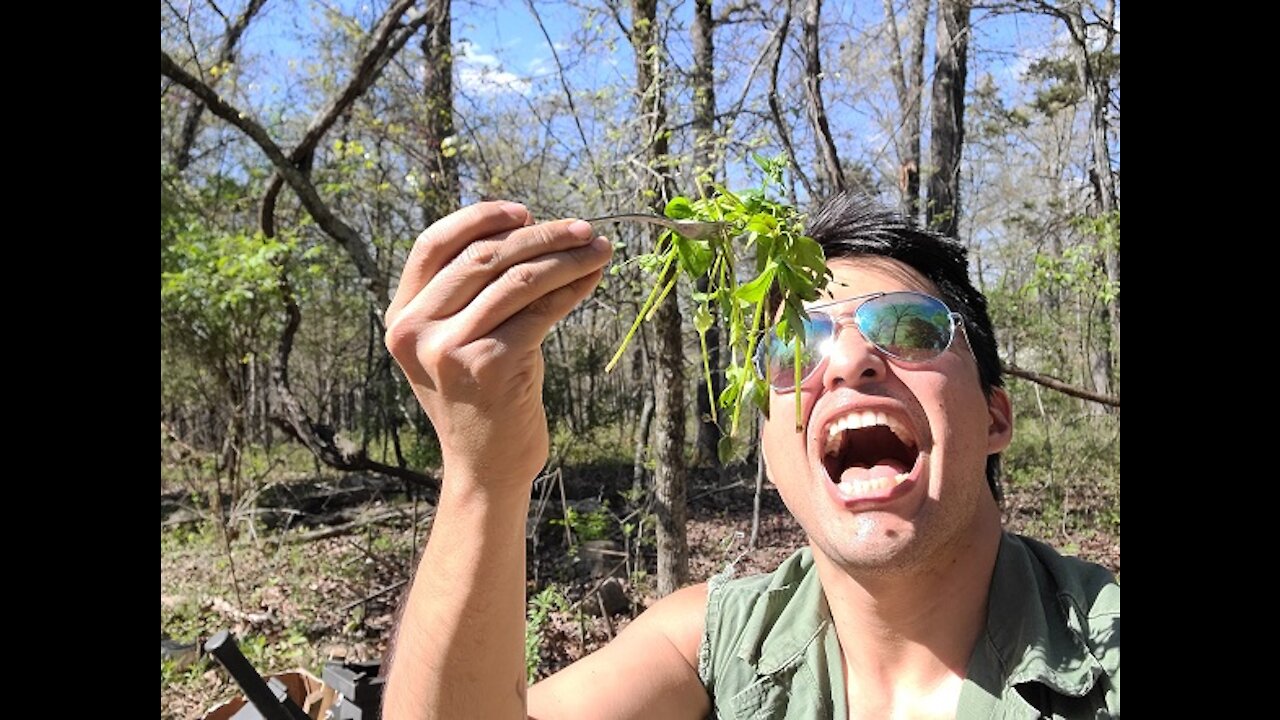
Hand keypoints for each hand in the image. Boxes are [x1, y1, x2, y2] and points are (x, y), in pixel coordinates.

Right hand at [384, 201, 611, 490]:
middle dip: (541, 235)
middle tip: (584, 228)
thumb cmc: (481, 396)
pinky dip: (572, 289)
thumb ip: (471, 292)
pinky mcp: (490, 365)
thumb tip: (530, 229)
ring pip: (517, 280)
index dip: (479, 218)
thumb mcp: (456, 341)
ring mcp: (450, 349)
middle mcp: (417, 331)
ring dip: (566, 258)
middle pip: (484, 256)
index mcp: (402, 317)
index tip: (524, 211)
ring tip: (599, 249)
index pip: (433, 244)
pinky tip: (593, 279)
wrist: (485, 466)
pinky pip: (540, 311)